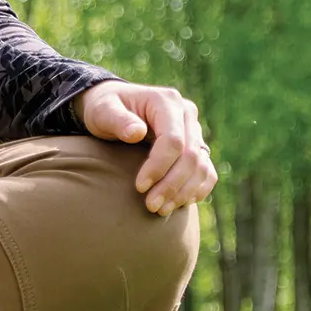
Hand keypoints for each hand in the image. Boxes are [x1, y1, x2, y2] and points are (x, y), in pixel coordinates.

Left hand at [72, 81, 216, 215]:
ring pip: (201, 166)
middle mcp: (186, 114)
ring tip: (161, 210)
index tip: (139, 187)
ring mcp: (194, 131)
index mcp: (166, 101)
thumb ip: (116, 119)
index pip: (173, 139)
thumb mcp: (103, 110)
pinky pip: (207, 172)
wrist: (114, 108)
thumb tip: (136, 133)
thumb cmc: (106, 108)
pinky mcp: (196, 147)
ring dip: (184, 192)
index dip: (159, 166)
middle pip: (190, 156)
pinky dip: (196, 190)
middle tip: (151, 206)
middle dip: (171, 185)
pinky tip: (178, 204)